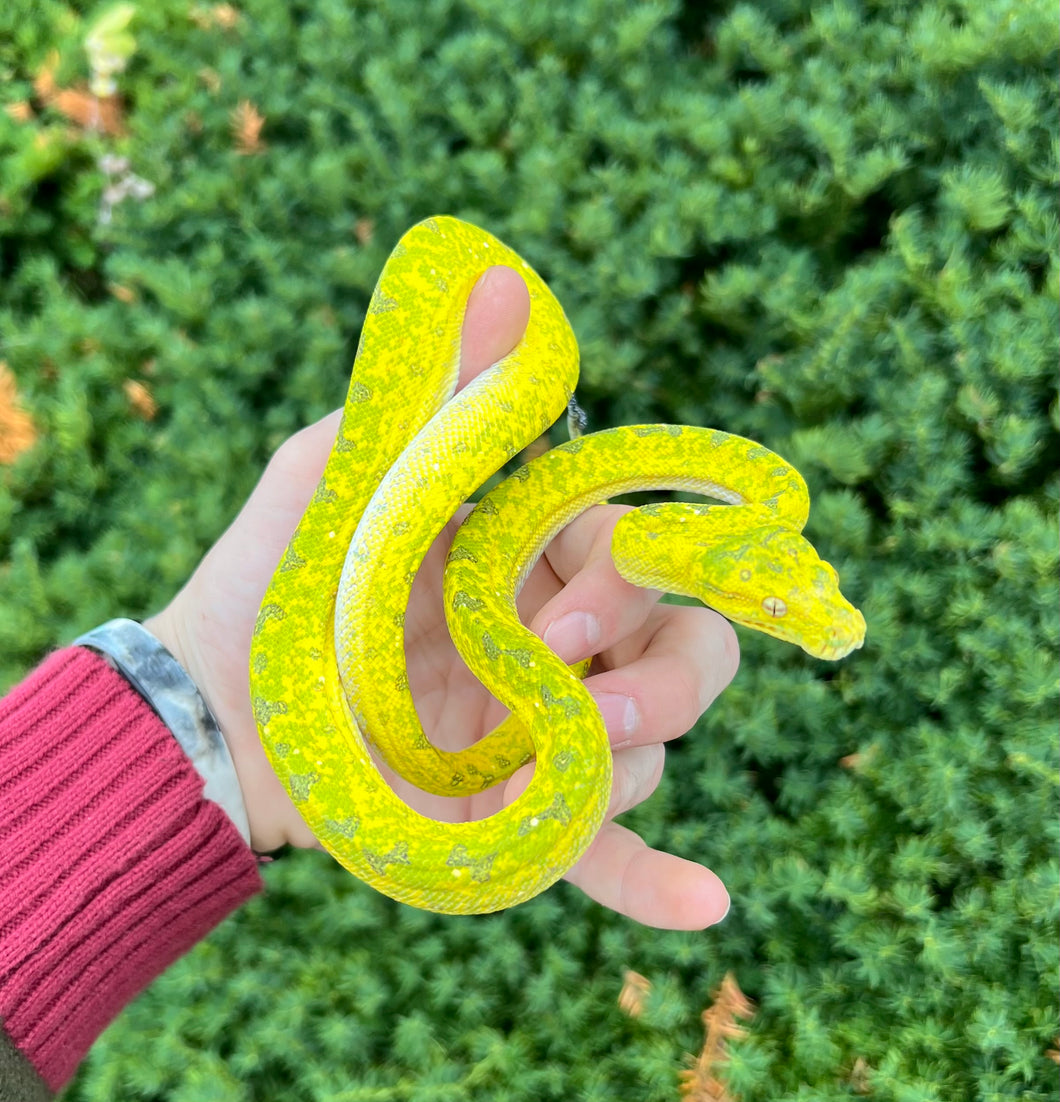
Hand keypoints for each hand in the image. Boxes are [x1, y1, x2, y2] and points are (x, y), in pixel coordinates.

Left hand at [145, 266, 737, 929]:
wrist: (212, 702)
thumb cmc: (278, 571)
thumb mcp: (352, 471)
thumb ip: (438, 395)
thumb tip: (499, 277)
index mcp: (535, 554)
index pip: (642, 559)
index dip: (630, 590)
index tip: (557, 625)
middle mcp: (558, 640)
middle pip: (686, 650)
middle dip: (665, 680)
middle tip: (586, 706)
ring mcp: (543, 729)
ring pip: (653, 747)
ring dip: (635, 764)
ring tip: (561, 776)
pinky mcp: (516, 811)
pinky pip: (599, 849)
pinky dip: (654, 877)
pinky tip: (705, 907)